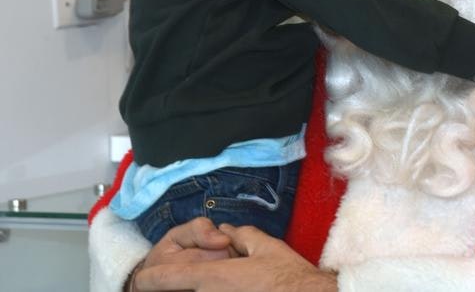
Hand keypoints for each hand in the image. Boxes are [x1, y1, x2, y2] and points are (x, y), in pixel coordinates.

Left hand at [135, 223, 335, 291]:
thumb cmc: (289, 277)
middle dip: (176, 286)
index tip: (141, 278)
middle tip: (180, 276)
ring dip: (196, 288)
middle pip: (181, 291)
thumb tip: (227, 233)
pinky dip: (212, 291)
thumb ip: (242, 235)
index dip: (149, 278)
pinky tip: (238, 287)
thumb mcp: (266, 247)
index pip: (167, 278)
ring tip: (230, 280)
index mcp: (214, 277)